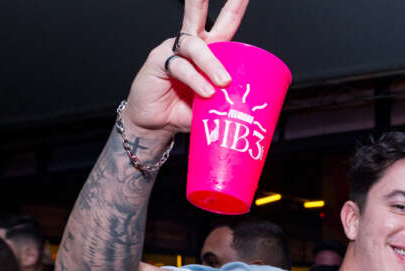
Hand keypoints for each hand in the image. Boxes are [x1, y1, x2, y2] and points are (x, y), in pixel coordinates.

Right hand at [122, 0, 248, 137]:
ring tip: (223, 81)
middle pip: (200, 15)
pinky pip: (180, 66)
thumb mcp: (213, 106)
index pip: (224, 26)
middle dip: (216, 2)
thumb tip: (248, 105)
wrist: (156, 124)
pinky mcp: (158, 61)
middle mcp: (191, 45)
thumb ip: (227, 100)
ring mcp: (174, 51)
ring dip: (211, 63)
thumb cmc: (185, 111)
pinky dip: (195, 79)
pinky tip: (205, 90)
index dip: (234, 9)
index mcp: (209, 51)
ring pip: (195, 45)